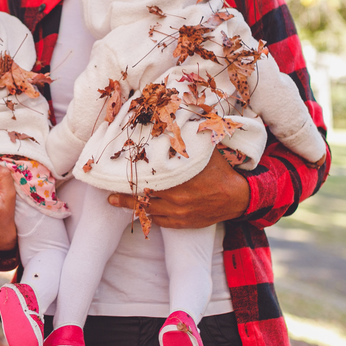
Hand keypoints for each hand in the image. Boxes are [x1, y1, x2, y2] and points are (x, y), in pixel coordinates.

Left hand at [108, 149, 249, 229]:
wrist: (238, 197)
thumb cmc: (220, 171)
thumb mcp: (204, 151)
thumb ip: (186, 141)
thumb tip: (171, 122)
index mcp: (178, 180)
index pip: (147, 180)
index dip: (130, 179)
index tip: (114, 175)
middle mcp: (176, 199)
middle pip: (143, 198)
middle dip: (124, 196)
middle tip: (108, 194)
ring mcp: (179, 213)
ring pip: (149, 211)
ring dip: (132, 208)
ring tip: (114, 202)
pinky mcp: (183, 223)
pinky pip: (161, 222)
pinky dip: (149, 216)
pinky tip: (139, 212)